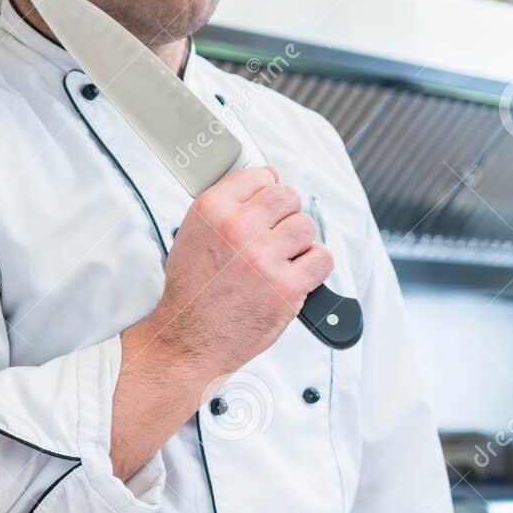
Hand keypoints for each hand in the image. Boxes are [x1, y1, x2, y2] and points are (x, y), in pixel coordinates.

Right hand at [140, 166, 332, 379]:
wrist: (189, 337)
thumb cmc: (192, 290)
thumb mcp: (191, 234)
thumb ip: (226, 206)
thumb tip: (265, 181)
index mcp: (211, 211)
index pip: (261, 175)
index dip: (267, 190)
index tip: (267, 206)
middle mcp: (237, 229)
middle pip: (289, 196)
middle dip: (286, 213)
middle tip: (275, 234)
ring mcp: (263, 258)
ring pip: (307, 226)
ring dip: (299, 241)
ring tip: (282, 257)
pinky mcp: (286, 286)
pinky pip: (322, 258)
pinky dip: (313, 266)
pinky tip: (294, 273)